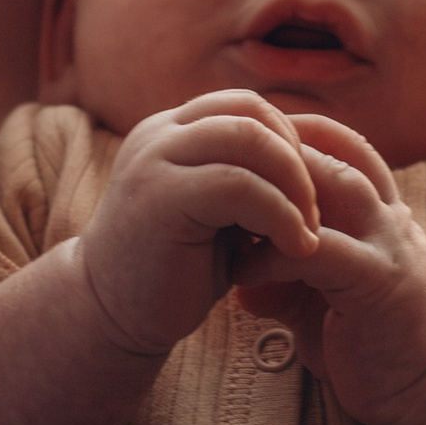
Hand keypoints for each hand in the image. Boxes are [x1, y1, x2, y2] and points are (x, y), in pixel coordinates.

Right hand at [77, 92, 327, 359]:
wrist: (110, 318)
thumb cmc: (173, 272)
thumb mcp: (217, 213)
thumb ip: (247, 178)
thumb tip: (315, 160)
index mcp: (171, 132)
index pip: (247, 106)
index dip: (289, 143)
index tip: (306, 196)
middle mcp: (159, 135)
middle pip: (252, 112)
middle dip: (298, 161)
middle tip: (315, 215)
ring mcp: (154, 160)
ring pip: (250, 139)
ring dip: (295, 186)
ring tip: (307, 232)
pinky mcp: (159, 197)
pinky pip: (240, 185)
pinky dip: (281, 215)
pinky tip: (294, 249)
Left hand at [231, 119, 425, 424]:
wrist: (424, 388)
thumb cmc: (366, 338)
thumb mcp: (321, 296)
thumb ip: (286, 272)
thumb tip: (234, 271)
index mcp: (379, 210)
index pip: (340, 142)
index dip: (291, 132)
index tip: (236, 145)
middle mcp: (389, 216)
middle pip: (334, 150)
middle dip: (275, 152)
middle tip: (218, 167)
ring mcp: (389, 245)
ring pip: (335, 185)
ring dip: (276, 192)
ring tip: (225, 212)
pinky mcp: (380, 284)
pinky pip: (320, 252)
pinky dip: (274, 256)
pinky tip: (240, 273)